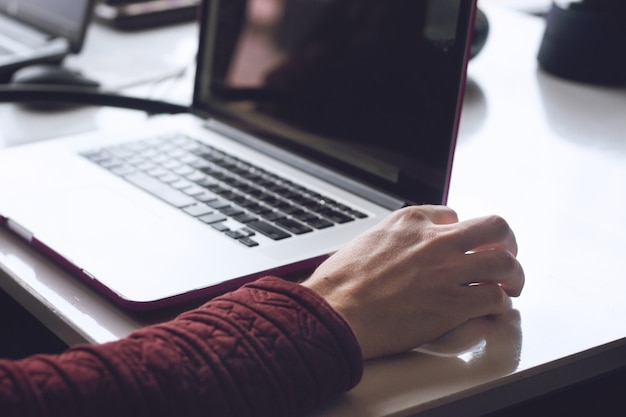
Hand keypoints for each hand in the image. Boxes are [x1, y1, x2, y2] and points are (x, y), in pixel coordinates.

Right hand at [302, 205, 524, 358]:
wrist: (334, 312)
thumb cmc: (341, 282)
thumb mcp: (367, 240)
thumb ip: (394, 239)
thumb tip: (403, 249)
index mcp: (411, 221)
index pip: (453, 215)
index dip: (461, 233)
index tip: (463, 245)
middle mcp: (435, 241)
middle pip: (494, 227)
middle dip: (506, 242)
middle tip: (505, 255)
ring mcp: (446, 271)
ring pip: (505, 263)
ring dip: (514, 275)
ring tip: (511, 286)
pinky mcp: (452, 305)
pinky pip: (494, 299)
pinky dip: (499, 305)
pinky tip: (492, 310)